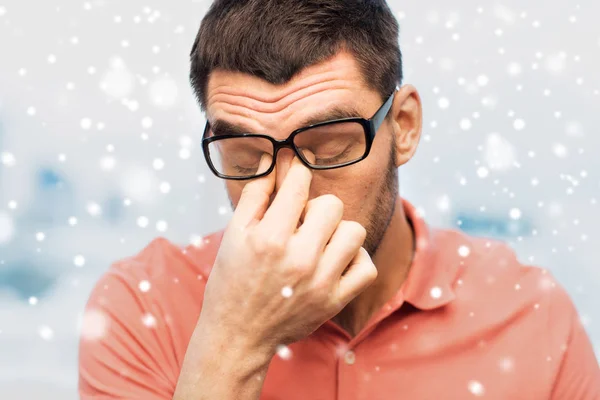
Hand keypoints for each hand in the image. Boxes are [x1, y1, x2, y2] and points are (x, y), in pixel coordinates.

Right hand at [200, 153, 377, 352]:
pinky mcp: (334, 301)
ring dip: (338, 231)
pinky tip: (335, 261)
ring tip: (319, 242)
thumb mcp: (233, 234)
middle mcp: (298, 258)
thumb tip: (273, 159)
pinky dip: (354, 259)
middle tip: (302, 222)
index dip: (297, 171)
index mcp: (269, 238)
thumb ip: (255, 194)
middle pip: (332, 204)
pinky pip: (366, 266)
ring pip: (354, 231)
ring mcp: (320, 282)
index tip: (296, 174)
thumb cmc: (232, 281)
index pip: (299, 182)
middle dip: (317, 206)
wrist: (237, 336)